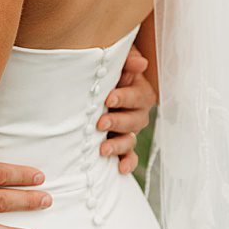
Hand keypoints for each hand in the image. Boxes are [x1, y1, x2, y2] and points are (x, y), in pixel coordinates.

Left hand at [100, 46, 156, 173]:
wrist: (87, 88)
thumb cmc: (102, 70)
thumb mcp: (116, 60)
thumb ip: (128, 59)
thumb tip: (141, 63)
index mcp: (137, 90)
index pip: (138, 95)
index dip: (125, 97)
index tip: (109, 98)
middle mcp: (137, 112)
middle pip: (136, 119)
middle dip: (118, 122)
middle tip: (100, 123)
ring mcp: (129, 131)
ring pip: (131, 139)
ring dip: (119, 145)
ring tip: (103, 149)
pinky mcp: (121, 146)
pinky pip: (129, 156)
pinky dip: (127, 163)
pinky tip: (120, 169)